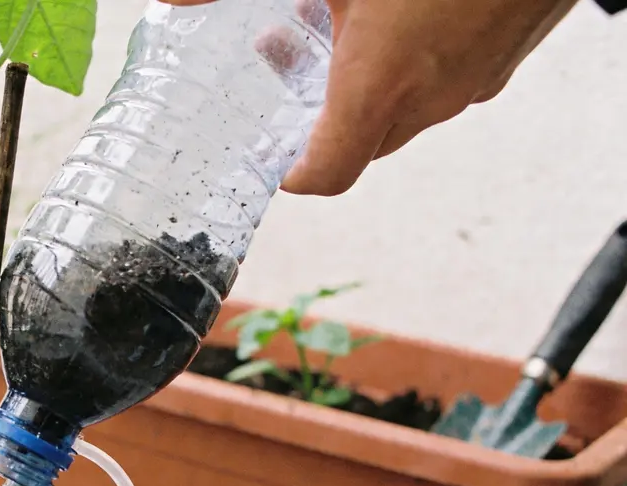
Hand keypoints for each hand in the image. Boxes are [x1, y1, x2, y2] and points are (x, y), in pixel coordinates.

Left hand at [281, 0, 578, 195]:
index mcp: (380, 86)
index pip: (330, 172)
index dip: (298, 174)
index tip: (280, 162)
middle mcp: (430, 99)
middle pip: (365, 143)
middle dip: (325, 118)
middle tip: (289, 74)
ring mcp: (473, 81)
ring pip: (406, 109)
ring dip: (368, 84)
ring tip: (337, 29)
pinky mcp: (502, 58)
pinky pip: (444, 79)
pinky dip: (411, 63)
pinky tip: (398, 16)